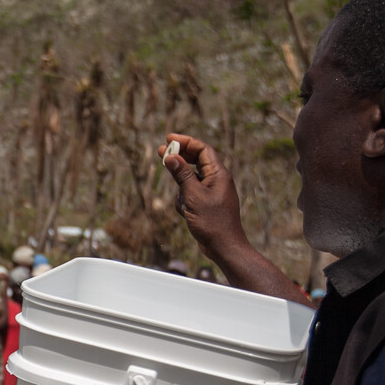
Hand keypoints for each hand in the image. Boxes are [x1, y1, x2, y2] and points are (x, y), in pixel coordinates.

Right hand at [160, 135, 245, 257]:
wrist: (223, 246)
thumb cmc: (212, 221)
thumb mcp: (193, 196)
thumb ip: (182, 175)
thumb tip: (171, 157)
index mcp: (219, 174)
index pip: (202, 150)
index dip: (186, 141)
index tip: (168, 138)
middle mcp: (217, 179)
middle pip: (196, 161)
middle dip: (179, 158)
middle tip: (160, 153)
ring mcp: (212, 191)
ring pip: (190, 180)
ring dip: (181, 188)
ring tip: (184, 205)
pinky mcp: (206, 203)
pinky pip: (190, 194)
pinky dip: (184, 201)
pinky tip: (186, 213)